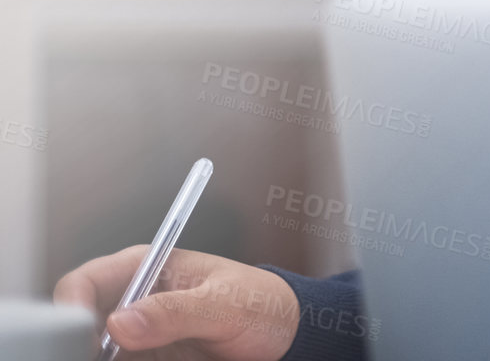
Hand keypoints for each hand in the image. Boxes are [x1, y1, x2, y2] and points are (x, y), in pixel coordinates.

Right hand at [53, 245, 298, 360]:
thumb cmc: (263, 304)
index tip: (85, 339)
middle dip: (82, 350)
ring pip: (96, 356)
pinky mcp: (144, 359)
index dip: (71, 309)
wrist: (286, 336)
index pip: (85, 282)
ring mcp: (135, 337)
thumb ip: (176, 312)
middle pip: (78, 330)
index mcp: (147, 268)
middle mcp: (132, 303)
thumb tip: (119, 323)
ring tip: (152, 359)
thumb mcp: (227, 305)